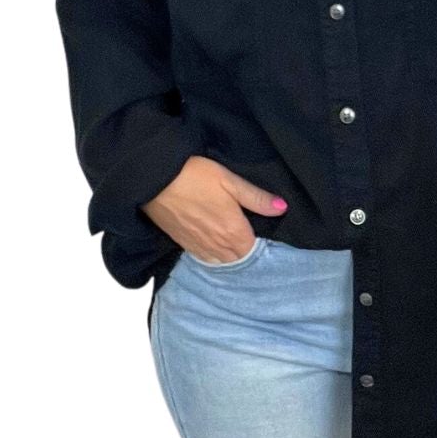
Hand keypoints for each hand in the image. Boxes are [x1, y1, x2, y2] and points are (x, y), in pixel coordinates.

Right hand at [142, 156, 287, 263]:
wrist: (154, 180)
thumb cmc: (194, 175)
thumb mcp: (230, 181)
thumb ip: (256, 198)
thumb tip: (282, 208)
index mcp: (233, 231)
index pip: (254, 251)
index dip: (260, 245)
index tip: (263, 234)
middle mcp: (217, 245)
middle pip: (239, 259)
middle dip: (246, 253)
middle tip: (251, 240)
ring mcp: (199, 247)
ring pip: (222, 262)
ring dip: (230, 256)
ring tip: (235, 245)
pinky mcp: (183, 244)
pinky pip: (204, 259)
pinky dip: (213, 257)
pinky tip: (215, 246)